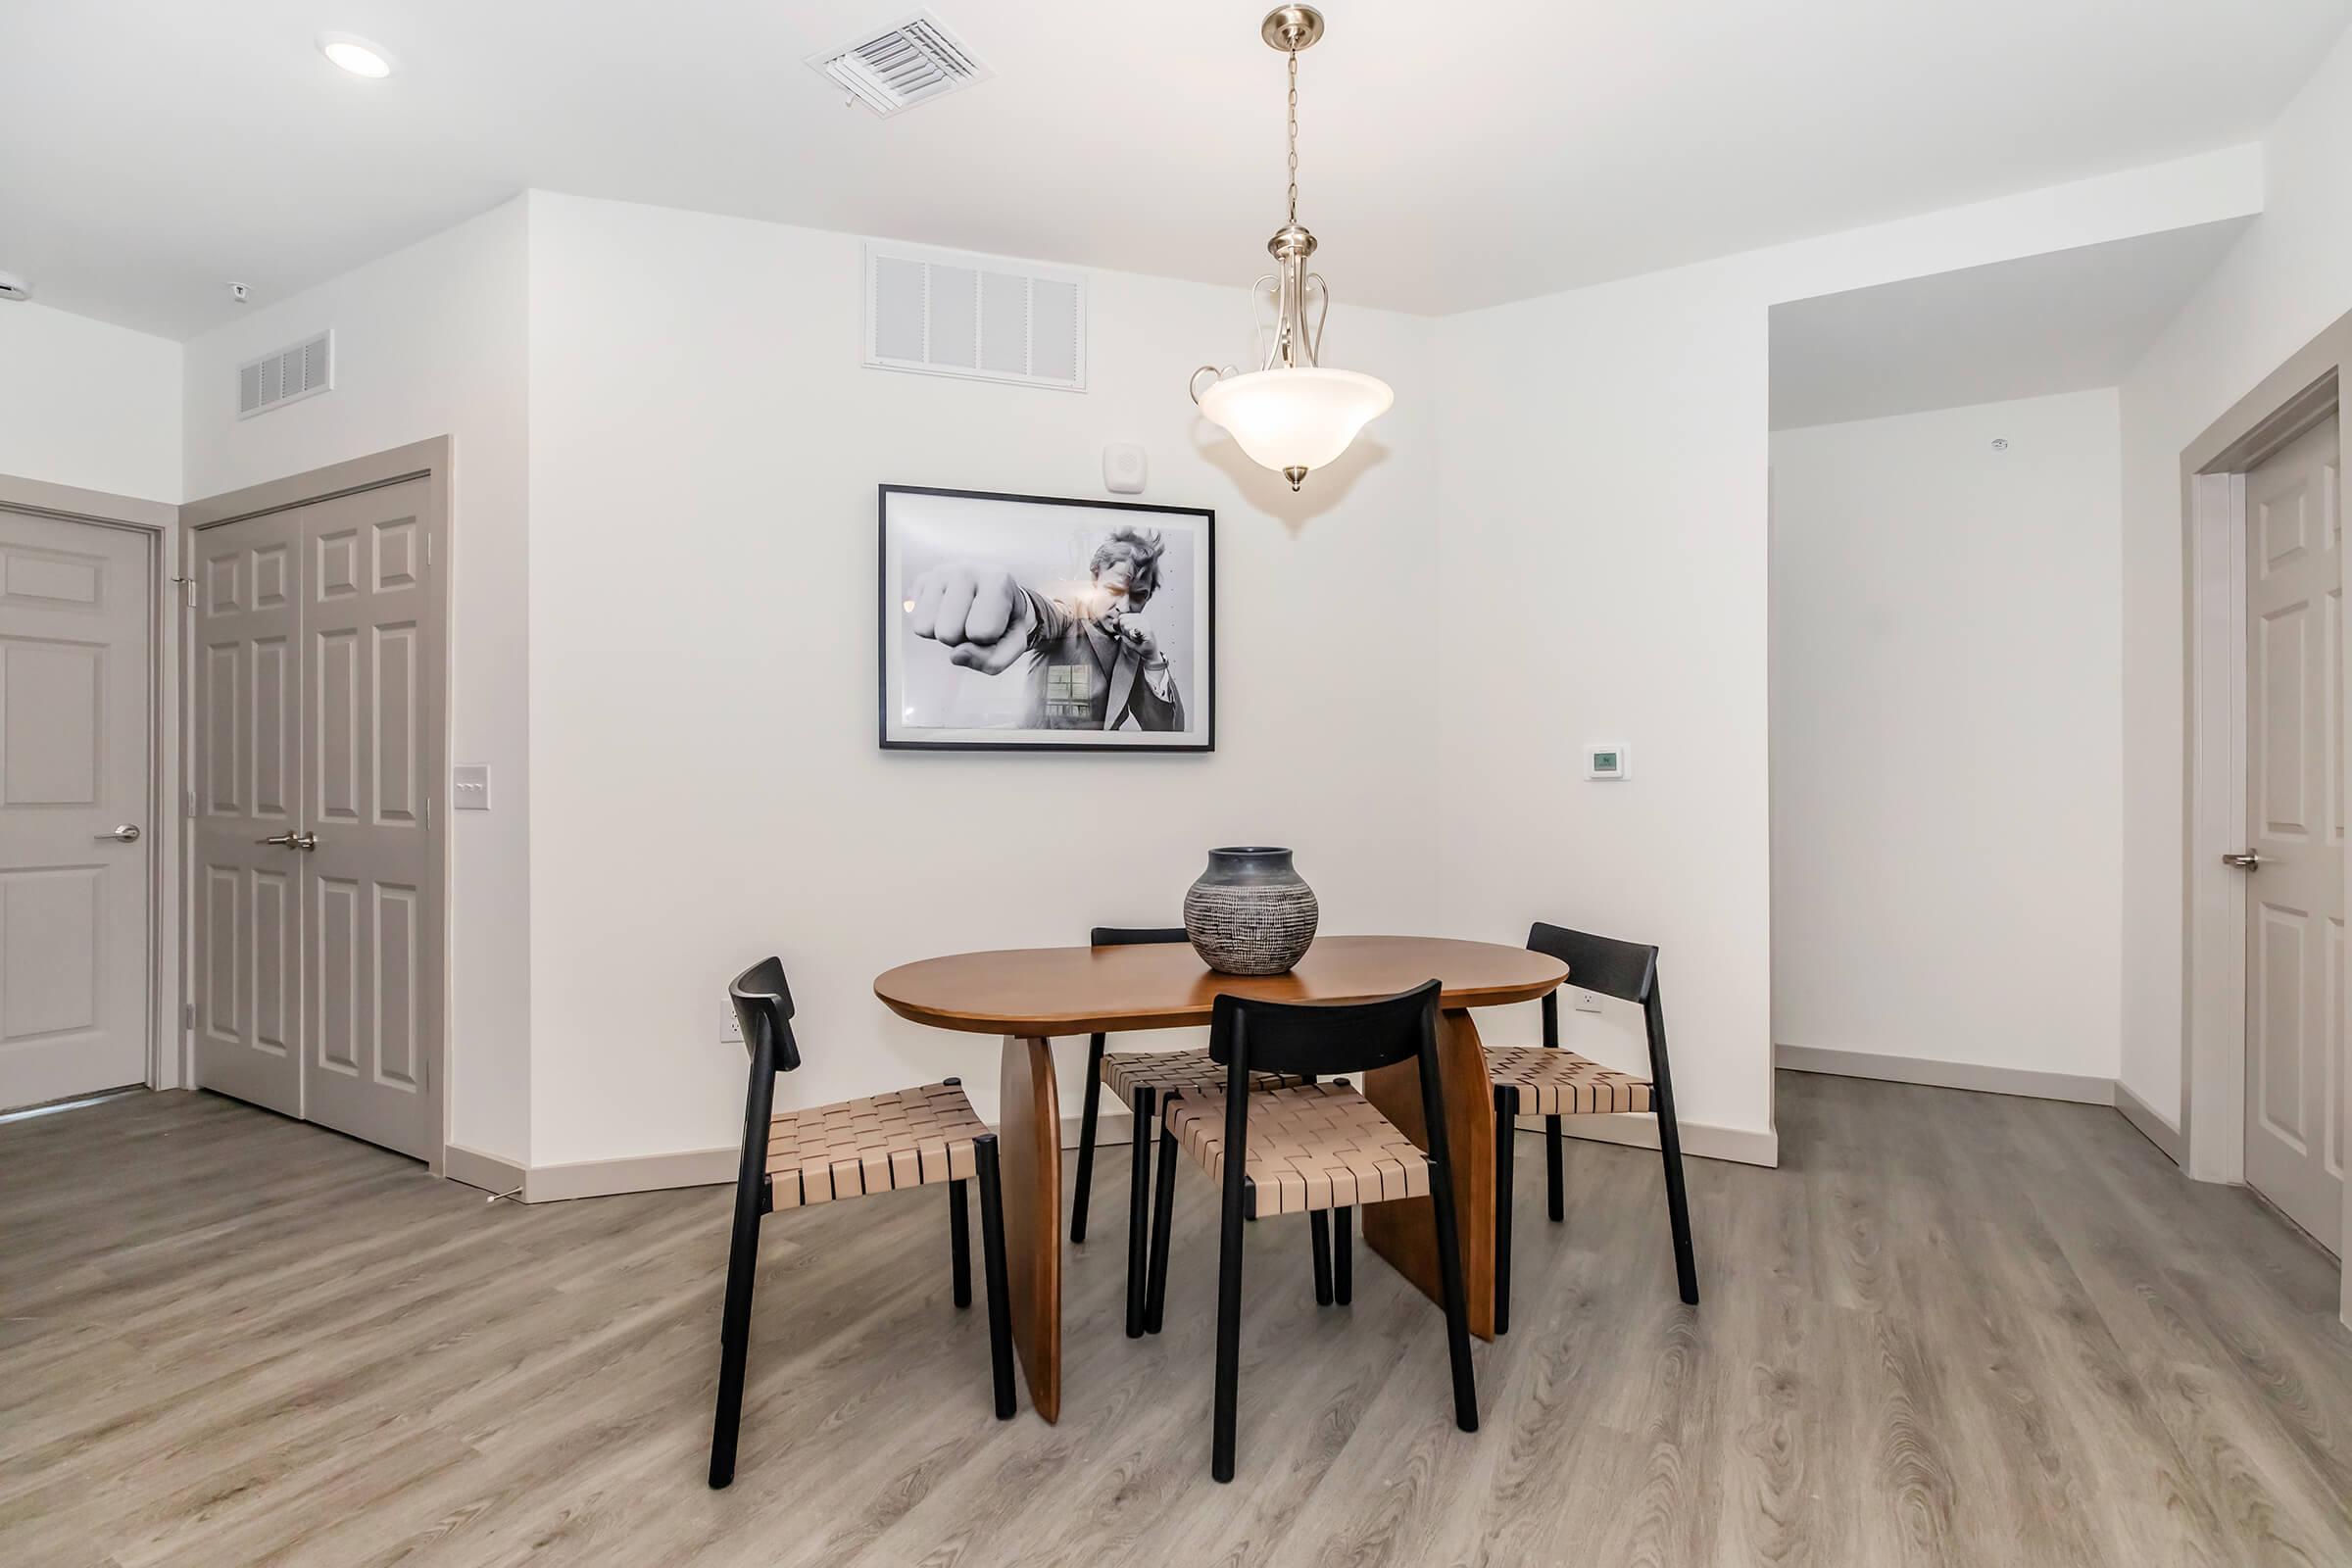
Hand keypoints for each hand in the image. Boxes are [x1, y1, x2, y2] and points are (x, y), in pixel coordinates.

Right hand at [906, 562, 1036, 673]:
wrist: (998, 594)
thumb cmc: (1005, 621)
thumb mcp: (1012, 646)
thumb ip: (993, 661)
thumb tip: (955, 655)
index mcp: (997, 580)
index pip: (981, 633)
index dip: (988, 640)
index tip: (996, 623)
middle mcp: (965, 570)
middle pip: (947, 634)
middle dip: (961, 638)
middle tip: (974, 622)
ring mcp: (940, 572)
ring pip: (925, 629)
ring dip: (943, 632)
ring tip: (962, 616)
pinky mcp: (922, 580)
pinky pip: (916, 622)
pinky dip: (931, 626)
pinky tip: (947, 611)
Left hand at [1104, 609, 1160, 665]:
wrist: (1149, 653)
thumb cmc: (1139, 644)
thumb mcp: (1126, 635)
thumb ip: (1119, 627)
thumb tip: (1114, 620)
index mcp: (1138, 617)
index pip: (1121, 617)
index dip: (1122, 628)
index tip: (1131, 633)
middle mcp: (1143, 618)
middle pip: (1123, 621)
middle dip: (1125, 632)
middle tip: (1134, 637)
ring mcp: (1146, 623)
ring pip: (1126, 627)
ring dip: (1130, 636)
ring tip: (1137, 638)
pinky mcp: (1148, 630)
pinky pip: (1132, 632)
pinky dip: (1133, 638)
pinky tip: (1139, 640)